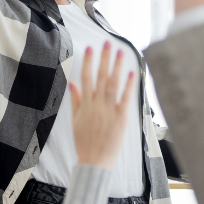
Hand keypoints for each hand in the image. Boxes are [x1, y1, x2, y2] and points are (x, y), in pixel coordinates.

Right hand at [71, 43, 135, 168]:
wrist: (94, 162)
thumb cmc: (84, 143)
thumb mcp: (75, 121)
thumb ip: (75, 101)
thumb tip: (72, 84)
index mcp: (85, 105)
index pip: (86, 78)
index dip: (88, 62)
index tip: (90, 48)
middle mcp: (97, 105)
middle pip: (100, 76)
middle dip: (104, 58)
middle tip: (107, 42)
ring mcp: (109, 110)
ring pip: (113, 84)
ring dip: (116, 67)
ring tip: (120, 52)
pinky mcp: (121, 118)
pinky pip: (125, 98)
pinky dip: (128, 86)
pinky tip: (131, 73)